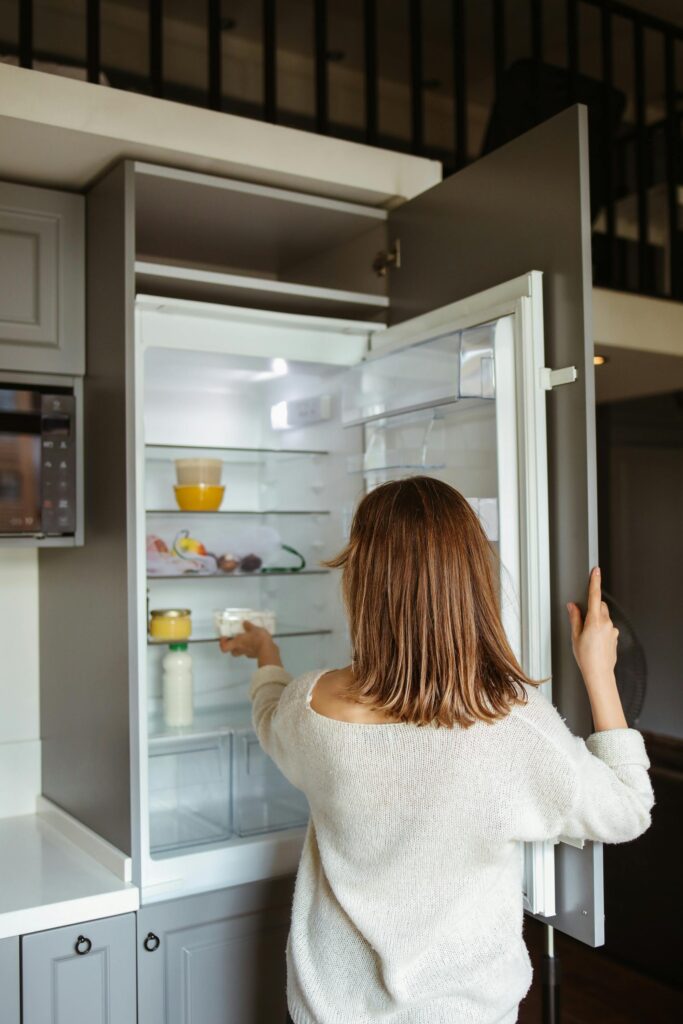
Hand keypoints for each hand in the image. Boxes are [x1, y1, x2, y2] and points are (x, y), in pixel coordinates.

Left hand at [219, 620, 282, 668]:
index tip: (225, 637)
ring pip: (241, 652)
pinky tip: (256, 643)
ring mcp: (247, 654)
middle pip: (232, 651)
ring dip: (242, 647)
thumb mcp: (254, 628)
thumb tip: (245, 623)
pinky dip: (251, 648)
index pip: (224, 647)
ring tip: (247, 640)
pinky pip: (250, 652)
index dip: (222, 643)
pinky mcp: (255, 655)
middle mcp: (240, 649)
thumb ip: (248, 626)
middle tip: (236, 639)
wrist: (268, 650)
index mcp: (237, 643)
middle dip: (233, 646)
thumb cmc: (258, 639)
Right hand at [567, 567, 618, 692]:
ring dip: (597, 620)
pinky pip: (608, 627)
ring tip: (588, 637)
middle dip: (593, 608)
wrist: (599, 673)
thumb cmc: (586, 658)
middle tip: (583, 620)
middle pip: (601, 606)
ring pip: (604, 617)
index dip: (595, 582)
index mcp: (595, 621)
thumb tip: (573, 606)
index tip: (596, 571)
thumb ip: (575, 618)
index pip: (594, 596)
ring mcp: (612, 630)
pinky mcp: (615, 637)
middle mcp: (606, 623)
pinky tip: (595, 642)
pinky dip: (601, 630)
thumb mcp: (575, 637)